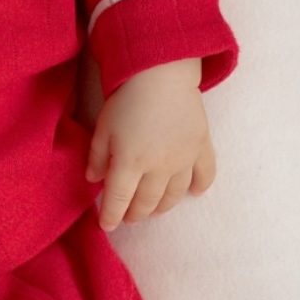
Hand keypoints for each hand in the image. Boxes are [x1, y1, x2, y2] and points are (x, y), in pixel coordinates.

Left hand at [85, 58, 214, 230]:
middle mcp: (158, 167)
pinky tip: (195, 193)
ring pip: (173, 195)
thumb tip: (93, 180)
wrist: (161, 73)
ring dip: (162, 206)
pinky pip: (206, 173)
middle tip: (129, 217)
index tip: (107, 226)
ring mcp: (183, 159)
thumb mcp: (102, 128)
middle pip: (146, 201)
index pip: (119, 200)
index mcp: (129, 163)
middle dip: (135, 214)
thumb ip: (97, 157)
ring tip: (153, 209)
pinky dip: (201, 186)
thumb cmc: (126, 100)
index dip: (111, 217)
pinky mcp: (201, 146)